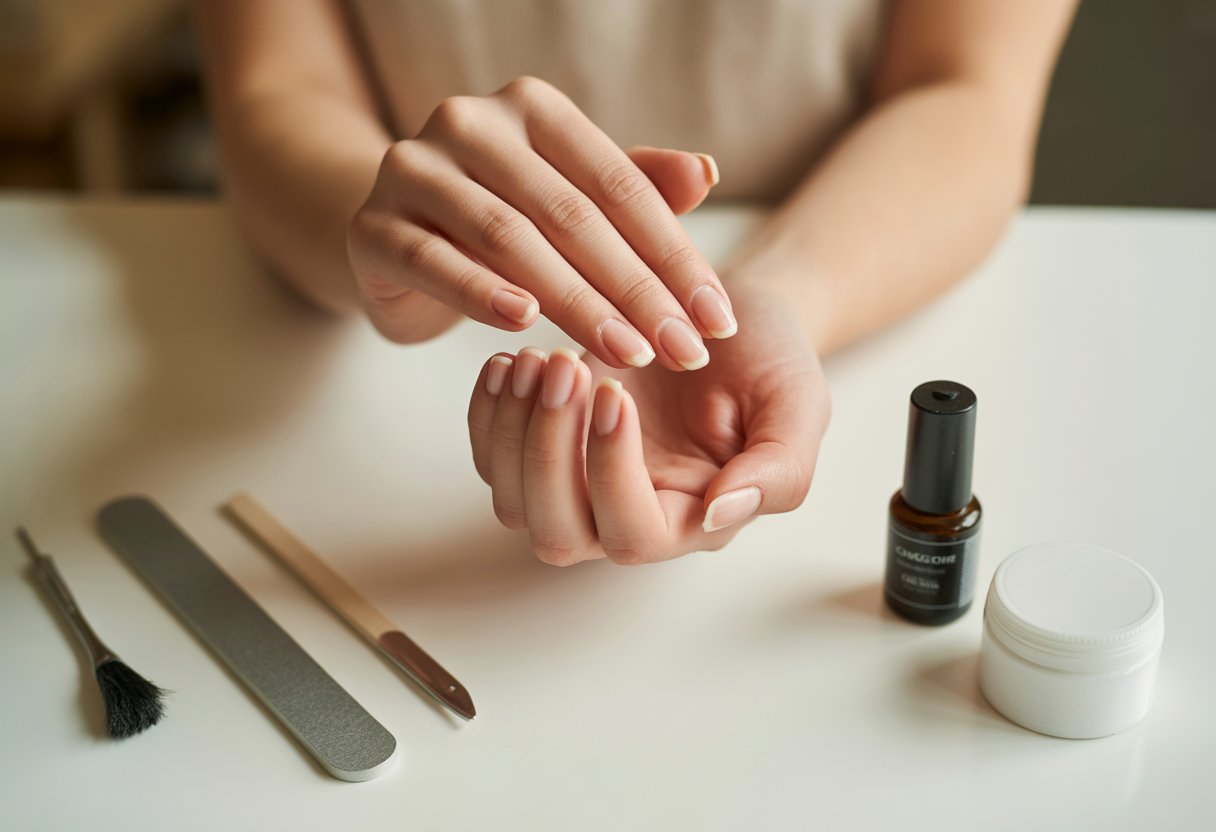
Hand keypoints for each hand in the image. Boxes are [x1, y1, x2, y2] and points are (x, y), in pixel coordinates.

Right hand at [347, 76, 735, 369]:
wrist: (393, 235)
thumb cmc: (499, 218)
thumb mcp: (570, 199)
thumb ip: (634, 186)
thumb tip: (707, 171)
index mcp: (532, 109)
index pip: (619, 185)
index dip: (676, 255)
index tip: (718, 321)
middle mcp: (471, 123)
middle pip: (570, 214)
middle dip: (637, 290)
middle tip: (683, 352)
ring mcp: (414, 170)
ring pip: (508, 239)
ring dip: (576, 301)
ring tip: (627, 353)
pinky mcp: (373, 226)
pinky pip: (433, 261)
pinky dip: (480, 292)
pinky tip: (524, 323)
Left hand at [466, 283, 829, 563]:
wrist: (722, 312)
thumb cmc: (768, 360)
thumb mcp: (799, 404)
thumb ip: (780, 468)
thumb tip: (722, 513)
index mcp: (688, 517)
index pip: (633, 534)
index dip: (612, 474)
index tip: (617, 393)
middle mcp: (624, 512)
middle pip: (558, 533)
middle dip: (547, 454)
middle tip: (565, 368)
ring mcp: (576, 482)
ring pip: (513, 501)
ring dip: (513, 433)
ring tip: (536, 359)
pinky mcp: (543, 443)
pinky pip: (492, 455)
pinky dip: (488, 413)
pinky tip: (509, 361)